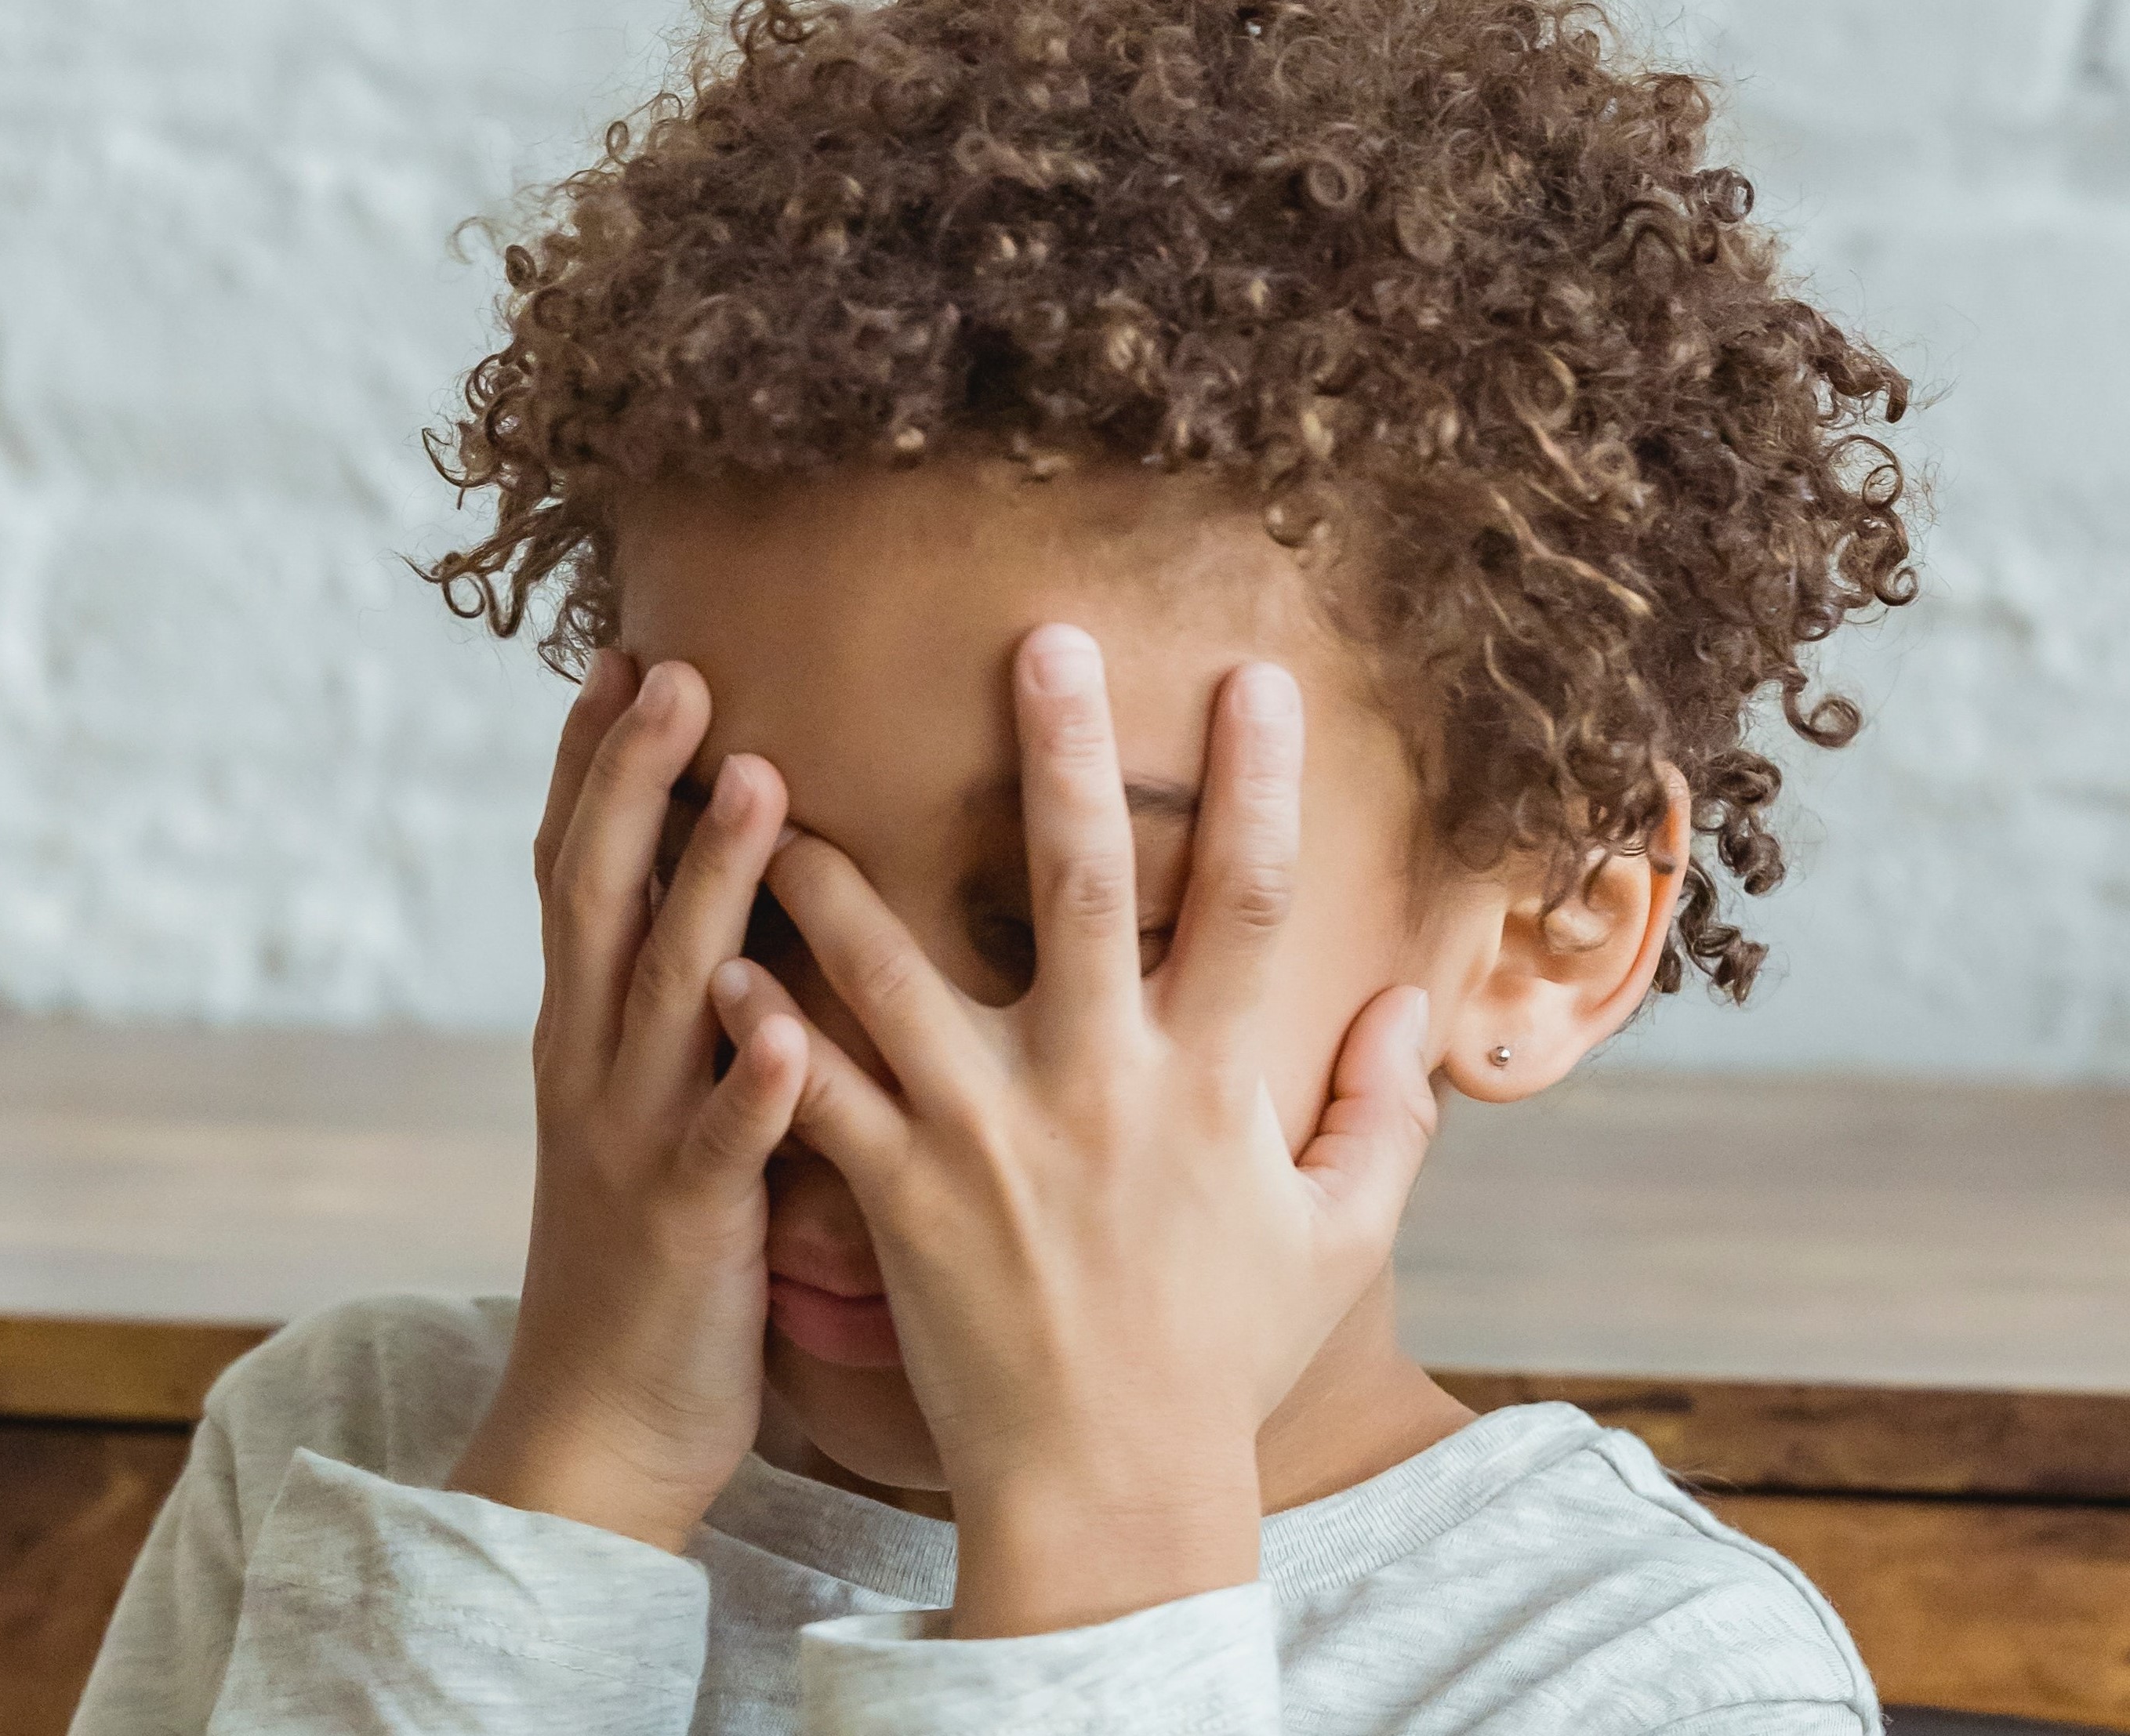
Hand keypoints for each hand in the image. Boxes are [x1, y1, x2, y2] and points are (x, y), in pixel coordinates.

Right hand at [447, 653, 805, 1551]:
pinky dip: (750, 1081)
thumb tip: (725, 901)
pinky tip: (786, 1028)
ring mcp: (632, 1141)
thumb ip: (679, 1006)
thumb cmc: (649, 1260)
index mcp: (584, 1032)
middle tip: (683, 668)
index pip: (578, 868)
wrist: (593, 1432)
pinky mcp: (685, 1225)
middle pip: (601, 894)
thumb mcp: (645, 1108)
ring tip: (757, 783)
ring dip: (706, 884)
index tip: (629, 650)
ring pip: (666, 991)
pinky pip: (721, 1143)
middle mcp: (592, 1065)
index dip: (595, 760)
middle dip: (637, 776)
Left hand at [708, 625, 1436, 1634]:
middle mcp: (1100, 1084)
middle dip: (1063, 753)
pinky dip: (766, 1026)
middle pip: (1085, 885)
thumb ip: (1383, 1116)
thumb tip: (1413, 1006)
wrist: (1110, 1488)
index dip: (1262, 783)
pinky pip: (819, 1092)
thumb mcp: (1336, 1241)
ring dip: (838, 870)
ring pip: (901, 969)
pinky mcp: (901, 1195)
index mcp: (1212, 1082)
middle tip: (1038, 640)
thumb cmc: (1221, 1359)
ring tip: (775, 780)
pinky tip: (716, 958)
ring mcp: (990, 1135)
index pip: (1254, 900)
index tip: (1253, 676)